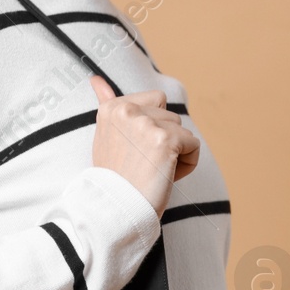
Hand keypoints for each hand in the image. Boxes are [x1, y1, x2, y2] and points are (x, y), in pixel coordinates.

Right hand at [88, 74, 199, 215]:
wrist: (117, 211)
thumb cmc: (115, 179)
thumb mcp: (106, 136)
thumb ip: (106, 104)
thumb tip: (95, 79)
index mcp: (113, 108)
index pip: (157, 101)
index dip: (152, 129)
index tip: (134, 152)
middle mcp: (127, 111)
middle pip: (172, 116)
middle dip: (166, 142)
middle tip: (143, 166)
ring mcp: (146, 125)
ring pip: (183, 130)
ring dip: (176, 154)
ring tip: (153, 172)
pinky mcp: (165, 140)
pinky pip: (194, 145)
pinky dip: (187, 165)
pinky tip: (166, 177)